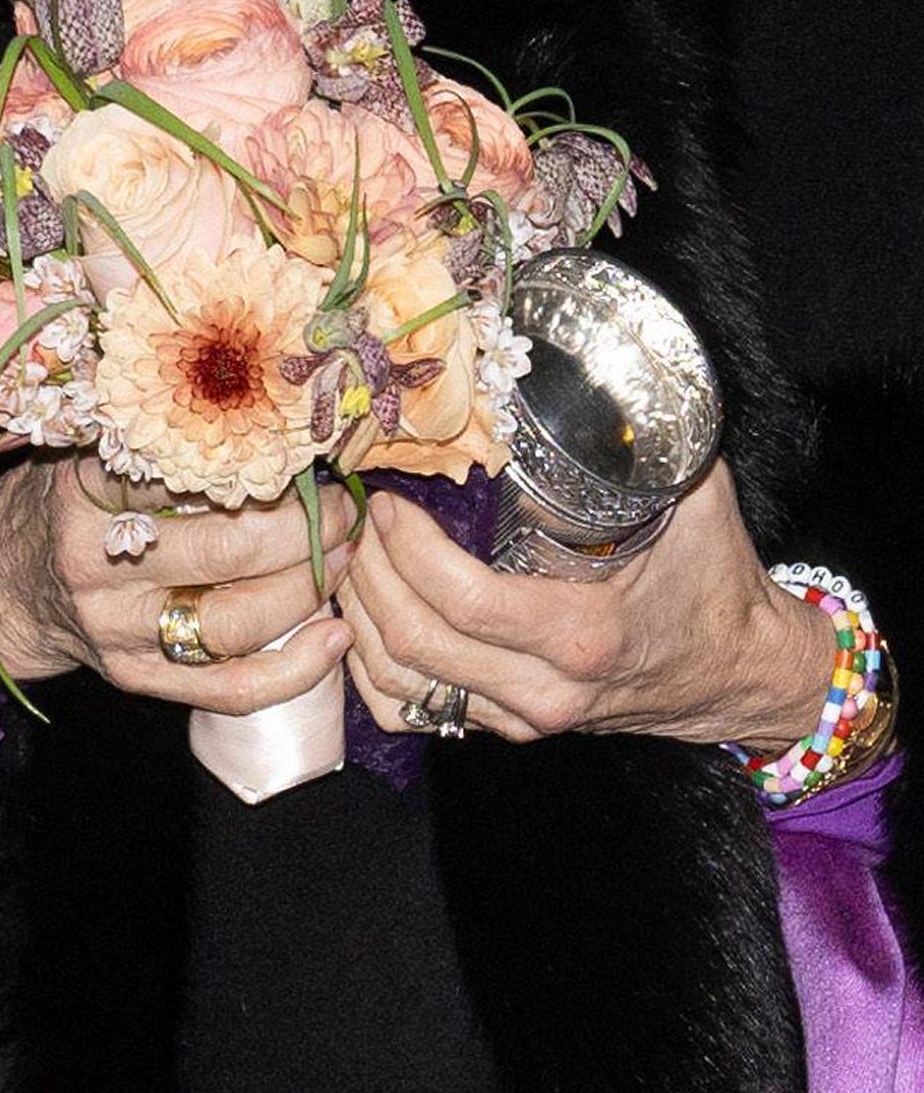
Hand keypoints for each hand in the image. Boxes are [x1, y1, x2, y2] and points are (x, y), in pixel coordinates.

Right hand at [0, 454, 354, 713]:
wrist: (17, 580)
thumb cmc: (78, 497)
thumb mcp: (98, 444)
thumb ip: (165, 432)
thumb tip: (273, 407)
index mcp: (89, 491)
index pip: (192, 475)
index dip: (268, 466)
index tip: (312, 454)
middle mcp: (99, 563)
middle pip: (230, 550)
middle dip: (309, 530)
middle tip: (345, 508)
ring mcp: (118, 629)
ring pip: (238, 622)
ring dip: (310, 589)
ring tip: (344, 557)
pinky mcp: (139, 678)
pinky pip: (229, 688)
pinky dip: (294, 670)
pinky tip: (335, 638)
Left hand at [338, 460, 833, 748]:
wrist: (740, 673)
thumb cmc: (715, 581)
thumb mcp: (693, 500)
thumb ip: (640, 437)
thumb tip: (586, 363)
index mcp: (583, 633)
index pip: (463, 600)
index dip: (408, 548)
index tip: (390, 500)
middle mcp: (546, 689)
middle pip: (413, 642)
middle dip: (369, 572)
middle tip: (359, 517)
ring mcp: (523, 719)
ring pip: (400, 681)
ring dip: (359, 616)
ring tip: (352, 556)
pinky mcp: (510, 729)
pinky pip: (413, 711)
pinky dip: (371, 667)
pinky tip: (362, 619)